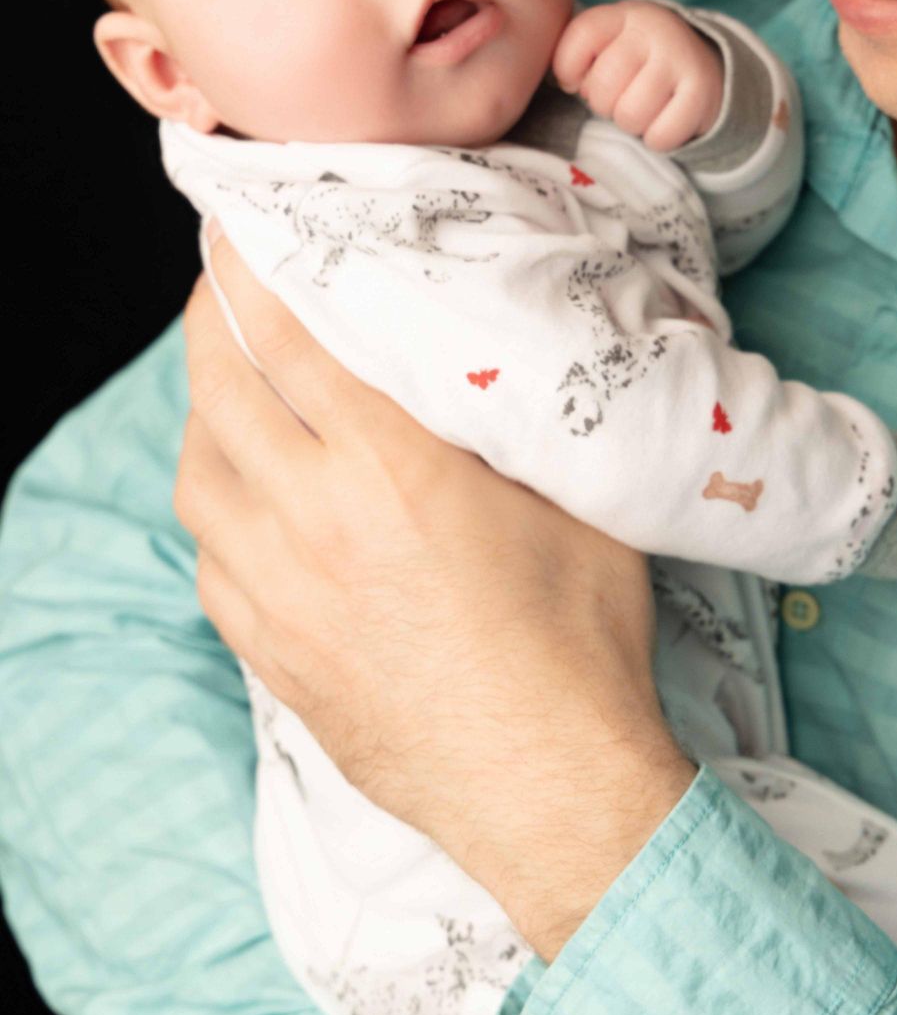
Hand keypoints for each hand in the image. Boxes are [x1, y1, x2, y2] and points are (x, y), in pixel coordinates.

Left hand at [176, 229, 695, 956]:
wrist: (548, 786)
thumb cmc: (580, 638)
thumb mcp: (570, 496)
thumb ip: (513, 417)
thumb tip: (489, 353)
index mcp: (389, 467)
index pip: (288, 338)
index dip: (253, 271)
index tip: (240, 227)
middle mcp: (313, 520)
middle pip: (221, 392)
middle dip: (211, 323)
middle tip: (225, 286)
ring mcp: (281, 593)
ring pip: (198, 476)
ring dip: (206, 416)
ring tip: (233, 387)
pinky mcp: (272, 654)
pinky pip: (210, 558)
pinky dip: (215, 507)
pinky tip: (245, 497)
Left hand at [553, 0, 723, 149]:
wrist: (701, 64)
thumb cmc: (636, 60)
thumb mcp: (608, 42)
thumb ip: (576, 54)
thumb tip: (565, 83)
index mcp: (625, 14)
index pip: (581, 38)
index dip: (567, 69)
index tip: (576, 80)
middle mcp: (655, 30)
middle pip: (602, 86)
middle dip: (601, 103)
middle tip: (618, 96)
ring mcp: (681, 60)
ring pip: (629, 115)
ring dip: (629, 123)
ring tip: (640, 108)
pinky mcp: (702, 92)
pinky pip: (660, 136)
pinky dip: (656, 139)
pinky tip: (663, 120)